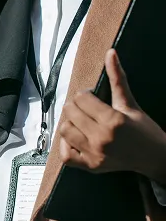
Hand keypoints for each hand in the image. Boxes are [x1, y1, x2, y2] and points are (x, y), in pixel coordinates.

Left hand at [59, 49, 165, 183]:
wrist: (156, 158)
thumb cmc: (144, 130)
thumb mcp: (130, 103)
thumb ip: (117, 78)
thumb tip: (110, 53)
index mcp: (112, 120)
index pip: (81, 98)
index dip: (85, 95)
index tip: (94, 99)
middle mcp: (101, 138)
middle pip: (70, 112)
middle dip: (77, 106)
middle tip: (88, 110)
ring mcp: (95, 154)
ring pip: (64, 130)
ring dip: (71, 123)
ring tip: (82, 123)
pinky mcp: (91, 167)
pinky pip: (65, 155)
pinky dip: (66, 146)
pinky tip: (77, 139)